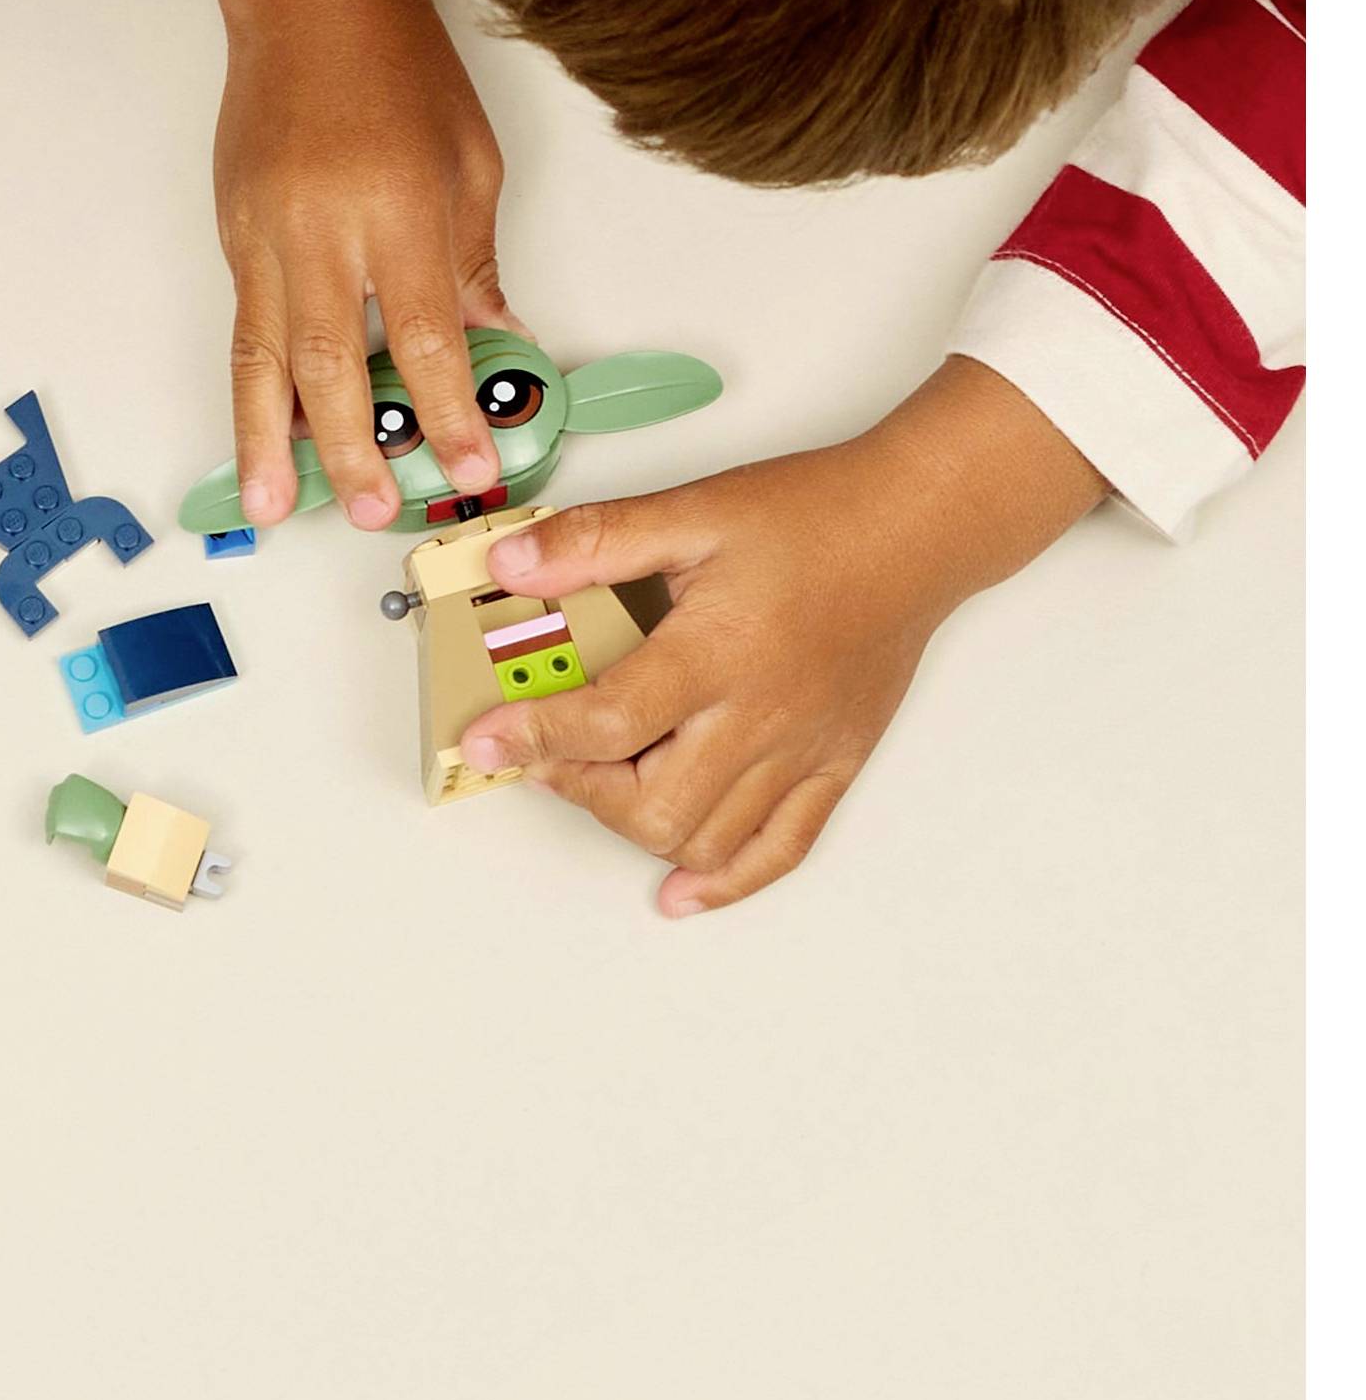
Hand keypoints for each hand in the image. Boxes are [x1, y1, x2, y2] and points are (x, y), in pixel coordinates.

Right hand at [208, 0, 511, 530]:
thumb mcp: (469, 161)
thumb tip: (495, 340)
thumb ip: (474, 260)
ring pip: (261, 356)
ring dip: (268, 439)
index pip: (428, 335)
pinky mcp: (232, 228)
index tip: (468, 468)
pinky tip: (260, 429)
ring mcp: (264, 230)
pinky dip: (250, 384)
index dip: (448, 412)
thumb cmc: (397, 64)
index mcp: (396, 207)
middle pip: (332, 363)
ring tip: (269, 505)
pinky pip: (243, 322)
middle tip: (372, 511)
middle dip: (351, 450)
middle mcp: (321, 226)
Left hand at [452, 356, 1107, 913]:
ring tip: (595, 789)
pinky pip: (782, 850)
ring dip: (637, 828)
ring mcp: (804, 752)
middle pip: (654, 803)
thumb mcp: (691, 510)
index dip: (534, 736)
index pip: (607, 722)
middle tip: (539, 752)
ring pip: (708, 839)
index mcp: (717, 654)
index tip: (484, 739)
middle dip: (579, 787)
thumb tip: (512, 562)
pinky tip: (684, 888)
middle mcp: (761, 718)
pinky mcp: (837, 766)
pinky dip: (726, 880)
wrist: (914, 530)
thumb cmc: (814, 516)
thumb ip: (595, 541)